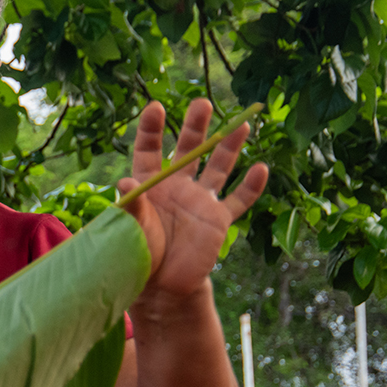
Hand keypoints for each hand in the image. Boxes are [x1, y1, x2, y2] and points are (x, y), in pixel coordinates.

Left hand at [118, 99, 268, 298]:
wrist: (162, 283)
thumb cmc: (140, 252)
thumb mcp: (131, 227)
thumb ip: (131, 206)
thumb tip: (124, 182)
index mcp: (151, 184)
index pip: (150, 150)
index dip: (152, 129)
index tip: (155, 107)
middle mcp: (177, 186)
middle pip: (188, 150)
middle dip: (196, 127)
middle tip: (202, 103)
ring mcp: (200, 201)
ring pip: (219, 168)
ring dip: (229, 147)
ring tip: (241, 124)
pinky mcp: (218, 220)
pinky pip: (239, 201)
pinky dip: (251, 187)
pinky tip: (261, 169)